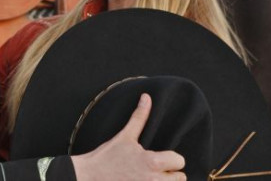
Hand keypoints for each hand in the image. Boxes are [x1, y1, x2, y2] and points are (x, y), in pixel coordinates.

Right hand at [71, 93, 185, 180]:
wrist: (90, 176)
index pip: (179, 161)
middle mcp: (153, 180)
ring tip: (152, 178)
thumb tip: (146, 97)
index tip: (163, 158)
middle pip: (180, 179)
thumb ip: (139, 117)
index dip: (173, 158)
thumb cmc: (107, 157)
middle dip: (171, 174)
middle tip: (158, 170)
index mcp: (152, 162)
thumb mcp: (125, 136)